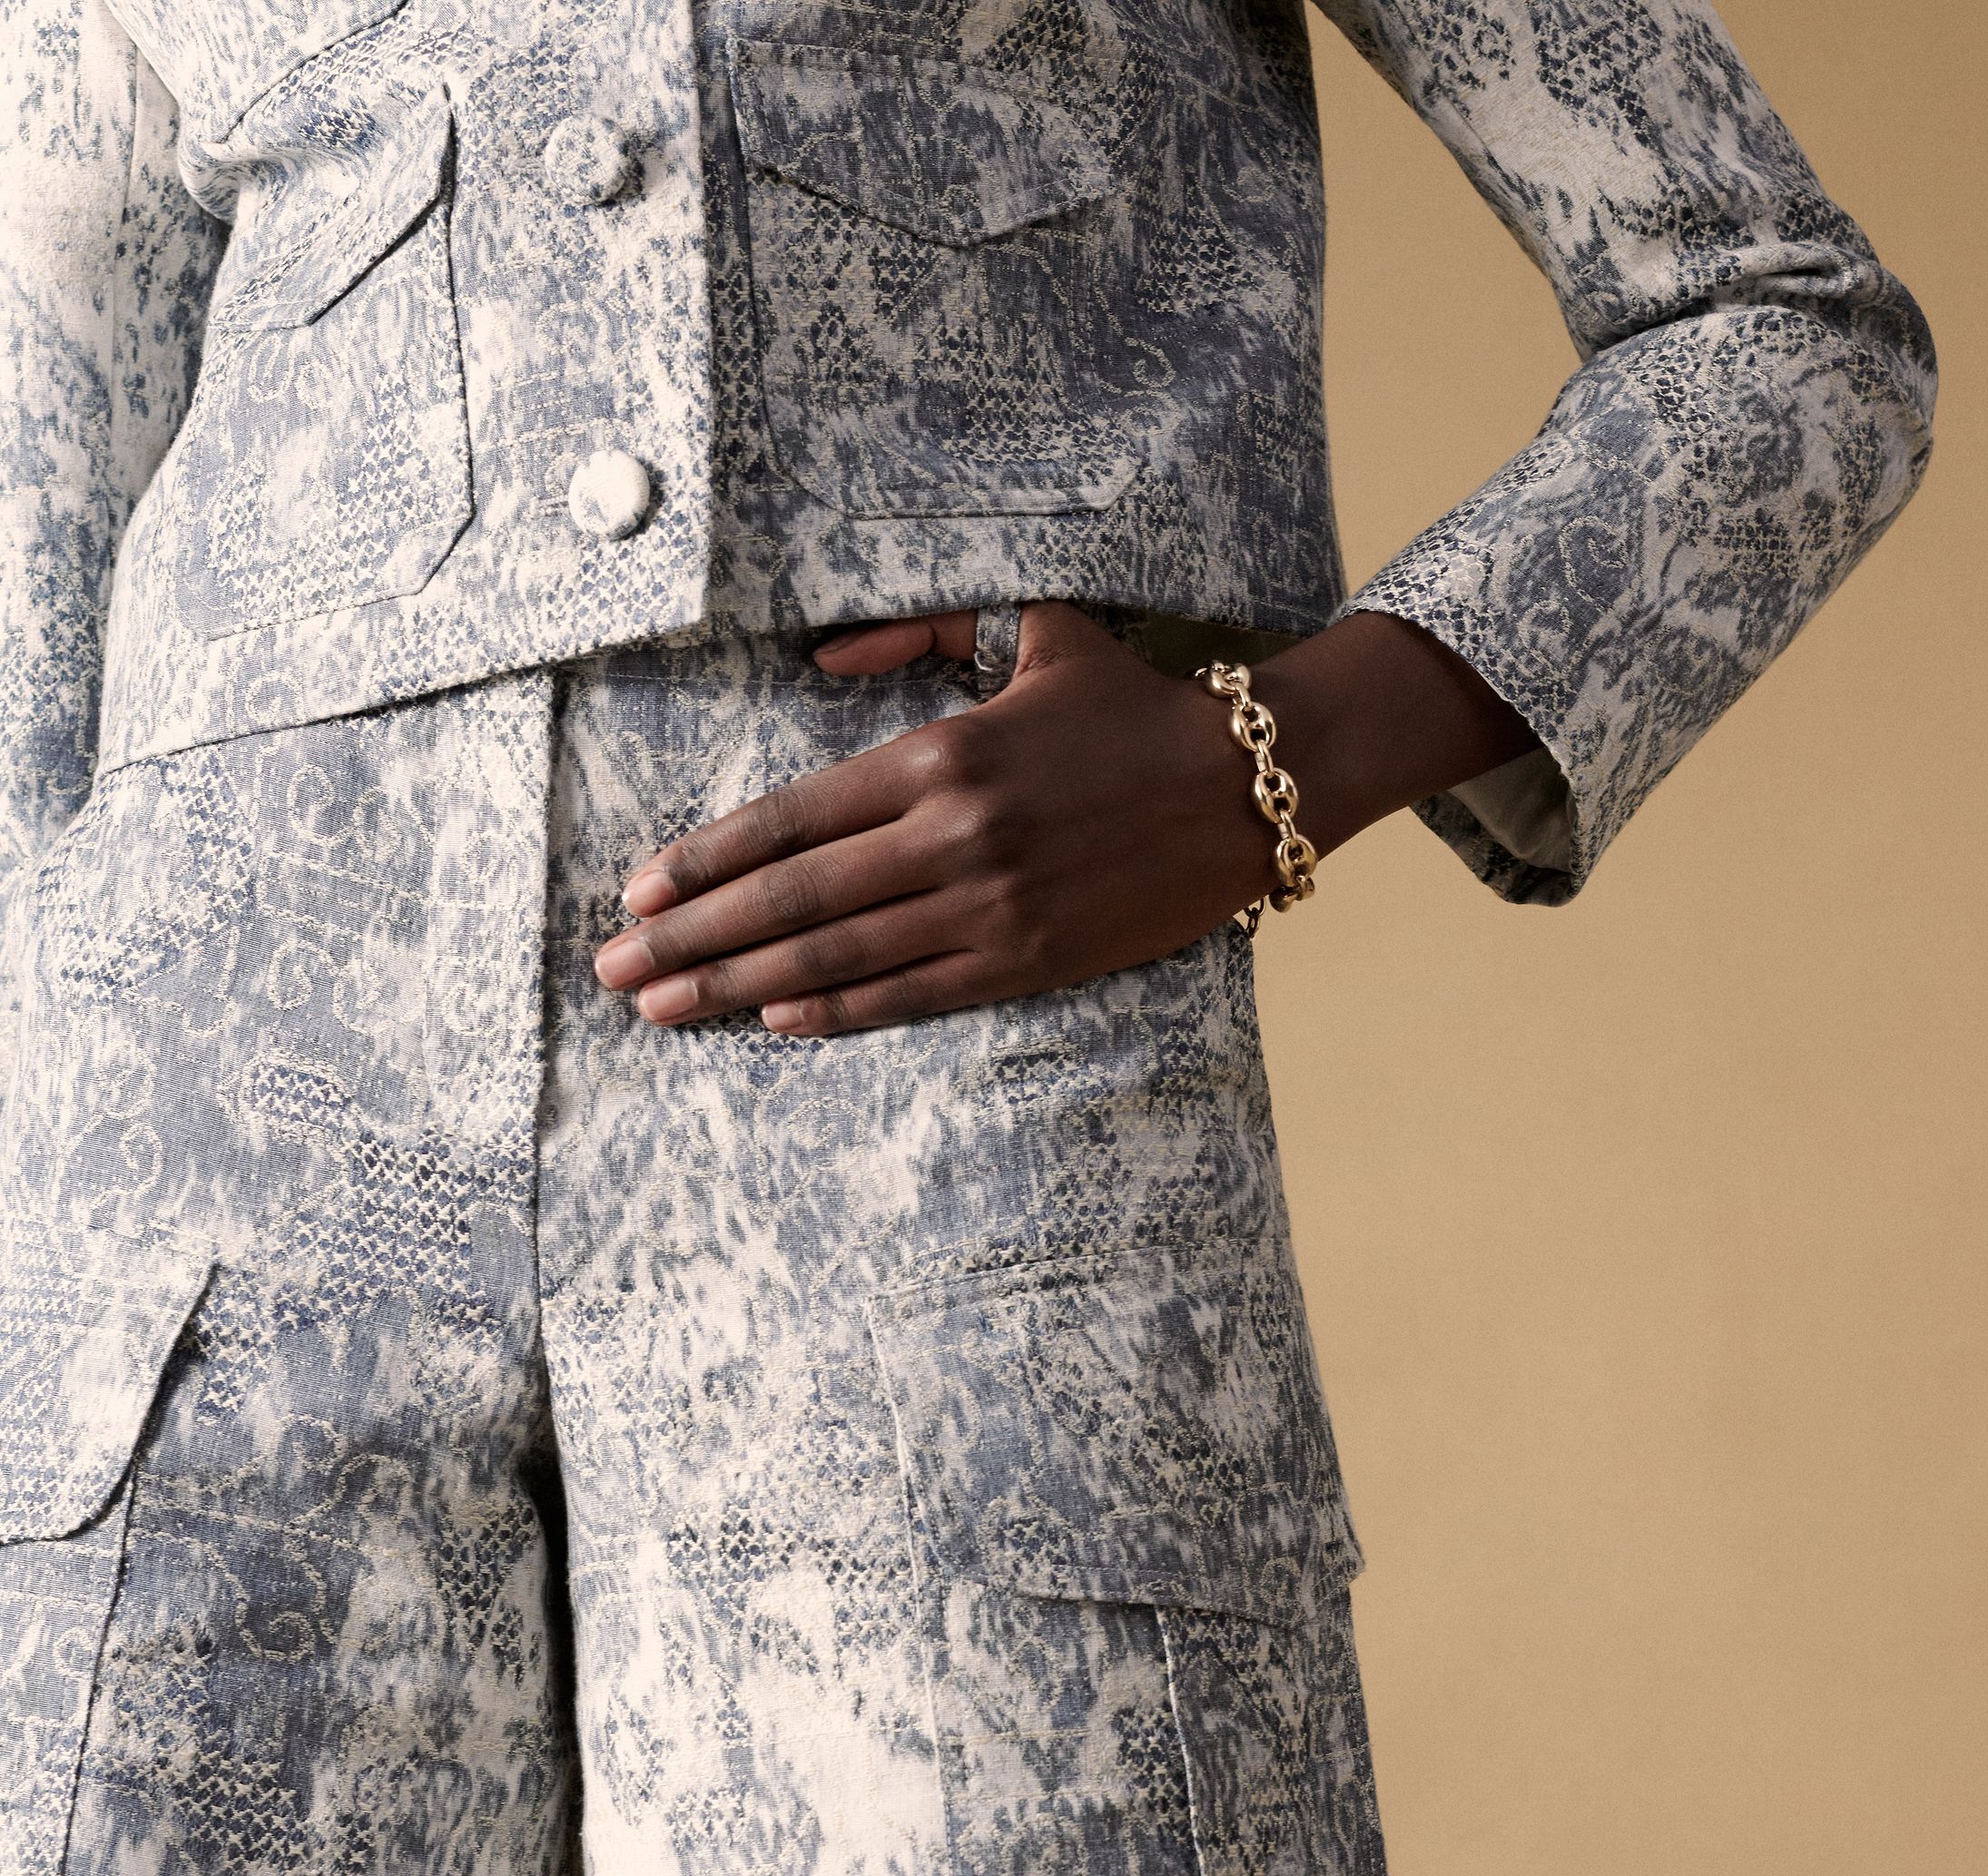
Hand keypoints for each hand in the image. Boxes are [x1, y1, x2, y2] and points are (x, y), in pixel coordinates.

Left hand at [595, 600, 1535, 1033]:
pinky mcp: (1032, 960)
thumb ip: (917, 627)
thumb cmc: (1136, 704)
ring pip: (838, 955)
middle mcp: (953, 836)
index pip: (792, 818)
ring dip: (740, 988)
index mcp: (942, 754)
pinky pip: (914, 993)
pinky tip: (775, 1020)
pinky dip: (838, 1009)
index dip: (706, 861)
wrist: (1254, 782)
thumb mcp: (1033, 627)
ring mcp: (991, 907)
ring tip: (667, 1012)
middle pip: (793, 897)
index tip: (640, 892)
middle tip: (617, 973)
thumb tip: (820, 664)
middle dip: (693, 940)